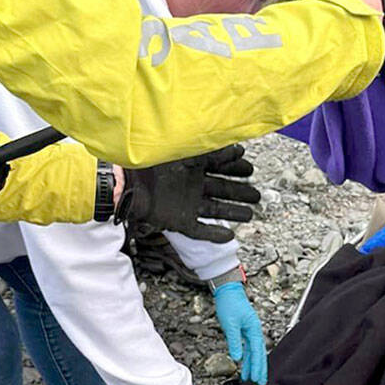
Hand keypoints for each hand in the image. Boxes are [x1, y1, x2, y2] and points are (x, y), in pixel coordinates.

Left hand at [116, 146, 259, 241]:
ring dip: (233, 212)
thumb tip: (239, 148)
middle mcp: (191, 186)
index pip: (220, 168)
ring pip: (215, 210)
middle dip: (240, 192)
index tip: (251, 170)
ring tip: (250, 215)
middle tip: (257, 196)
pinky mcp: (178, 222)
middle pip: (221, 190)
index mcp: (192, 167)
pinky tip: (229, 236)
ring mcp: (185, 205)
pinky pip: (199, 231)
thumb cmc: (154, 161)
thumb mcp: (187, 150)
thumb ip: (213, 151)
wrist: (127, 183)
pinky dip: (214, 235)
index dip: (236, 169)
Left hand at [212, 279, 266, 384]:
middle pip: (259, 354)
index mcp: (254, 330)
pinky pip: (248, 347)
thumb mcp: (230, 324)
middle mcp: (255, 331)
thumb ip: (234, 341)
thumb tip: (237, 358)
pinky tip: (244, 363)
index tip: (257, 379)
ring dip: (253, 365)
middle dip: (259, 369)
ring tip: (251, 378)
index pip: (257, 353)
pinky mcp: (244, 330)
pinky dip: (247, 357)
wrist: (227, 290)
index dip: (257, 367)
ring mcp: (250, 331)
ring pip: (253, 352)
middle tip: (259, 383)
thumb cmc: (229, 303)